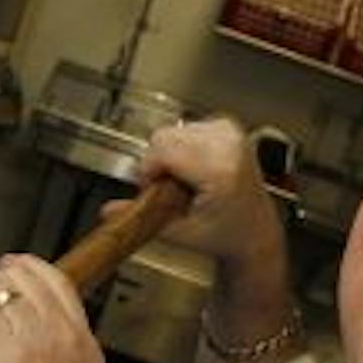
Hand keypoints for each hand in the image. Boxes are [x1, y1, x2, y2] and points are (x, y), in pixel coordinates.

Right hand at [104, 116, 279, 270]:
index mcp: (219, 169)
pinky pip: (187, 128)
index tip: (152, 189)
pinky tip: (193, 169)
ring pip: (174, 130)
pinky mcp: (229, 128)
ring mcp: (231, 133)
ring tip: (183, 181)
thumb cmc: (227, 235)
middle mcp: (228, 144)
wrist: (254, 232)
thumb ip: (140, 219)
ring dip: (170, 154)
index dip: (149, 170)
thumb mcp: (179, 233)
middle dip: (158, 162)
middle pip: (165, 135)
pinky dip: (182, 148)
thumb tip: (108, 211)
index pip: (162, 148)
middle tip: (168, 189)